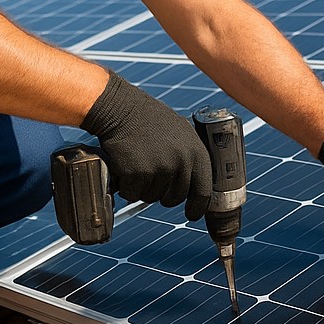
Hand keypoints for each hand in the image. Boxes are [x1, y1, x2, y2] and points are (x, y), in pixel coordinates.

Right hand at [80, 71, 211, 219]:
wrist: (120, 108)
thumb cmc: (148, 119)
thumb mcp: (179, 132)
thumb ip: (188, 157)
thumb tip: (193, 185)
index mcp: (196, 151)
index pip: (203, 190)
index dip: (198, 207)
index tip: (191, 214)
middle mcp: (181, 161)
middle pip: (175, 197)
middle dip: (163, 195)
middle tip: (152, 179)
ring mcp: (160, 168)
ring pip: (152, 197)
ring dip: (143, 187)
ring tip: (138, 163)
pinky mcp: (138, 173)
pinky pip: (133, 194)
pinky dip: (127, 187)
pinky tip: (125, 167)